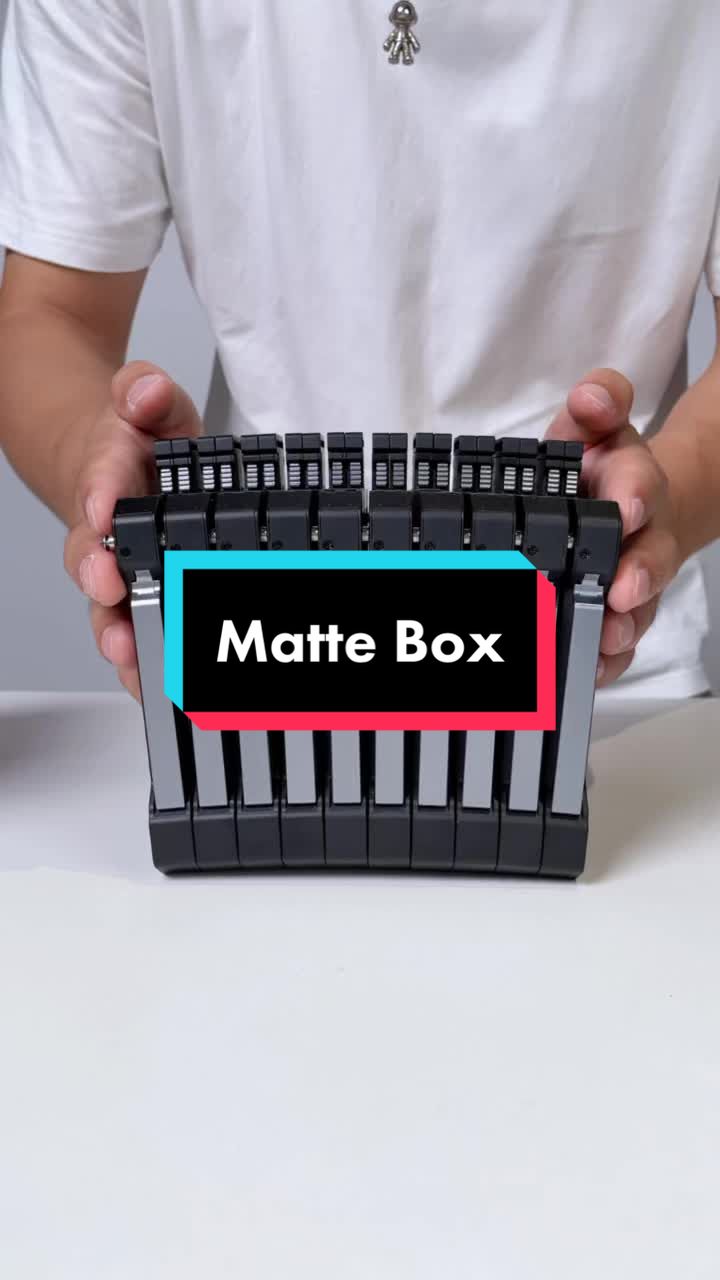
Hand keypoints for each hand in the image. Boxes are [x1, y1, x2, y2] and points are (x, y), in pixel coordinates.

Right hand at [64, 362, 202, 699]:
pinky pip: (133, 633)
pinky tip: (155, 685)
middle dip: (100, 578)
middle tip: (109, 591)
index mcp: (107, 479)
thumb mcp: (149, 404)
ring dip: (117, 632)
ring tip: (130, 656)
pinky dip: (141, 661)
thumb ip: (146, 392)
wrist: (114, 466)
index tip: (104, 507)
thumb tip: (146, 390)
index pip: (99, 483)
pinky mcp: (135, 599)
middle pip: (91, 561)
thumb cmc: (136, 444)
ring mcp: (117, 571)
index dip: (101, 493)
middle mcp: (103, 534)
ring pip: (106, 607)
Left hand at [545, 369, 682, 687]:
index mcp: (630, 484)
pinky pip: (622, 640)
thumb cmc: (602, 467)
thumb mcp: (596, 425)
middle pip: (649, 556)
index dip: (633, 493)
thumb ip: (598, 403)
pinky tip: (593, 668)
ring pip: (639, 605)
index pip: (638, 483)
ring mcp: (634, 578)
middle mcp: (641, 536)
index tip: (626, 507)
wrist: (631, 504)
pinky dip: (610, 658)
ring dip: (625, 623)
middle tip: (622, 590)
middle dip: (639, 573)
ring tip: (608, 637)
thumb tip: (590, 397)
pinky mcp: (621, 612)